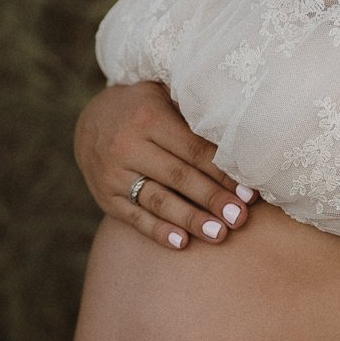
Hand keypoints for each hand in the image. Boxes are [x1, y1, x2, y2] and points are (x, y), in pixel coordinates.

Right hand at [73, 80, 255, 249]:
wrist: (90, 119)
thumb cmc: (144, 108)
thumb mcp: (165, 97)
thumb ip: (195, 115)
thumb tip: (242, 141)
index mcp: (149, 118)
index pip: (194, 150)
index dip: (223, 172)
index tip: (249, 192)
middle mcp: (128, 146)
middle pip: (178, 177)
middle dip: (212, 199)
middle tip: (240, 217)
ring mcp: (113, 174)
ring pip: (157, 201)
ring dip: (190, 219)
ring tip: (218, 234)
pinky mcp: (105, 197)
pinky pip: (134, 218)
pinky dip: (158, 231)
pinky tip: (182, 243)